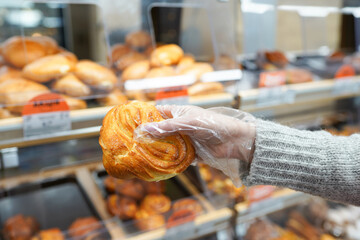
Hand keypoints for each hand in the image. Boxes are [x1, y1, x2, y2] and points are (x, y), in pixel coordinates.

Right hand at [134, 105, 255, 186]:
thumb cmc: (212, 124)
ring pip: (164, 144)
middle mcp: (178, 125)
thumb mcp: (188, 123)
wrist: (234, 140)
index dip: (142, 116)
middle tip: (129, 143)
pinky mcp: (188, 152)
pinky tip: (155, 165)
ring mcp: (183, 139)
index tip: (127, 122)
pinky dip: (166, 160)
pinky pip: (174, 156)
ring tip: (138, 155)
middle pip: (157, 130)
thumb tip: (143, 130)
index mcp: (177, 112)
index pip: (155, 112)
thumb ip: (167, 127)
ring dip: (155, 149)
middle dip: (146, 136)